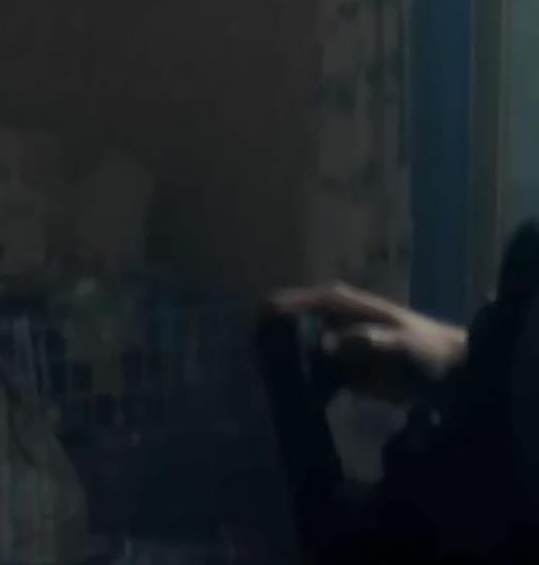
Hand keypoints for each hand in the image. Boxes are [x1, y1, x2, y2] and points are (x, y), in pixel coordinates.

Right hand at [264, 281, 467, 401]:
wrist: (455, 376)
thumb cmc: (430, 352)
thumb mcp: (403, 344)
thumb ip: (369, 341)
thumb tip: (329, 344)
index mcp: (338, 305)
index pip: (290, 302)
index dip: (268, 317)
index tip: (251, 340)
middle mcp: (327, 320)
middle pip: (283, 327)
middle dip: (269, 348)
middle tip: (261, 374)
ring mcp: (331, 345)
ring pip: (293, 353)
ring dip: (282, 371)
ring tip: (271, 392)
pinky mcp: (338, 371)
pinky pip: (309, 377)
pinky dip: (300, 388)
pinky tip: (294, 404)